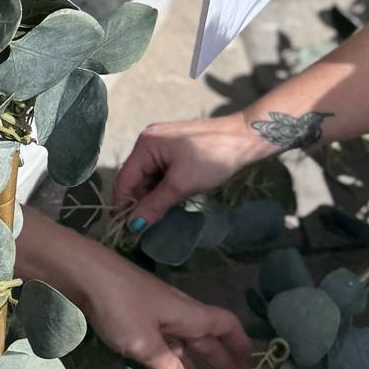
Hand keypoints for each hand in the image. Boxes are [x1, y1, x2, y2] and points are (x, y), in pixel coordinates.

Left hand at [22, 223, 252, 368]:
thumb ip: (166, 365)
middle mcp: (179, 312)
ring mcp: (158, 314)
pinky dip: (171, 360)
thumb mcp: (144, 342)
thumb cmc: (120, 306)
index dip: (240, 344)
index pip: (226, 325)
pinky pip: (165, 341)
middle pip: (207, 337)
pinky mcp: (138, 316)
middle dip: (220, 360)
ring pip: (184, 343)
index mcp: (189, 314)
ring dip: (194, 366)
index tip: (250, 364)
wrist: (86, 275)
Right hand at [114, 114, 262, 226]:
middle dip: (141, 202)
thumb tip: (133, 225)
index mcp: (146, 145)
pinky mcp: (177, 148)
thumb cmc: (212, 158)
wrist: (245, 138)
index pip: (124, 179)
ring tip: (161, 216)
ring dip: (154, 196)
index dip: (123, 206)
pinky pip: (162, 172)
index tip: (127, 230)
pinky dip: (164, 187)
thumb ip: (155, 205)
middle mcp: (149, 141)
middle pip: (136, 178)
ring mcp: (163, 143)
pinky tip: (172, 201)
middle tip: (147, 227)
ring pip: (150, 177)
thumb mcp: (181, 185)